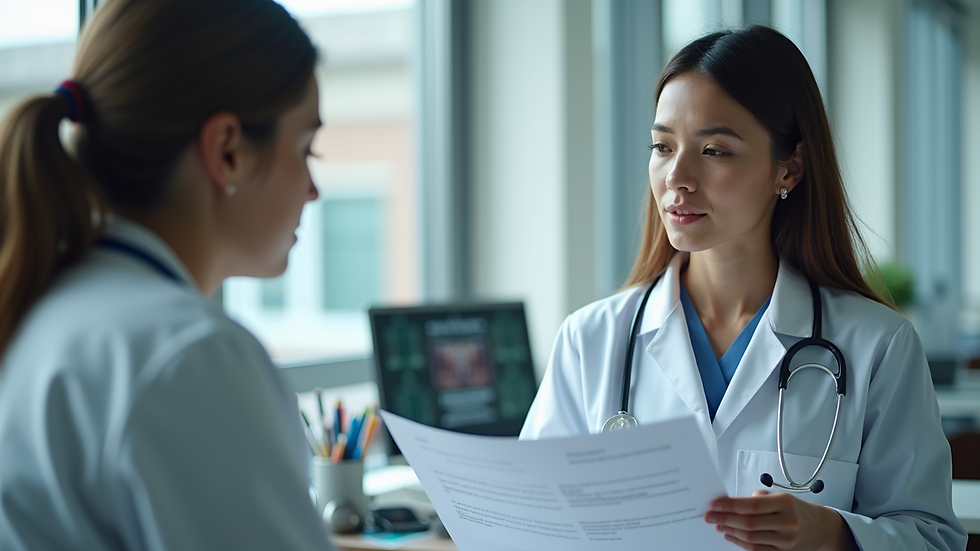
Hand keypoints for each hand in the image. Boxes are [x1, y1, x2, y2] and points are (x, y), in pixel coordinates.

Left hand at [704, 490, 857, 550]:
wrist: (820, 528)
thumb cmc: (795, 509)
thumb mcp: (781, 495)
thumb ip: (759, 497)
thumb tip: (732, 502)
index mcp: (785, 503)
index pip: (752, 505)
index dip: (730, 505)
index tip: (715, 504)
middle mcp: (787, 523)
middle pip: (749, 523)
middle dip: (725, 519)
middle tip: (710, 516)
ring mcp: (786, 541)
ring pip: (750, 538)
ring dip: (730, 531)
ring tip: (719, 525)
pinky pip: (756, 550)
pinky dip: (740, 542)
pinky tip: (730, 535)